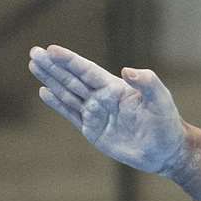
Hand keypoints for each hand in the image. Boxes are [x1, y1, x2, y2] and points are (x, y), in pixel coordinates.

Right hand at [27, 44, 186, 175]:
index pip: (87, 70)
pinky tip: (44, 92)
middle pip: (72, 79)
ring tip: (34, 64)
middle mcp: (102, 98)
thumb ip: (147, 82)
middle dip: (53, 66)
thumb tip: (126, 71)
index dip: (70, 60)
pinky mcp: (93, 130)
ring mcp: (96, 114)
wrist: (166, 151)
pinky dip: (57, 104)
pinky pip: (71, 114)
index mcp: (114, 87)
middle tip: (34, 52)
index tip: (51, 49)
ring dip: (51, 80)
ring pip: (68, 93)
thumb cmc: (165, 122)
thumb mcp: (160, 99)